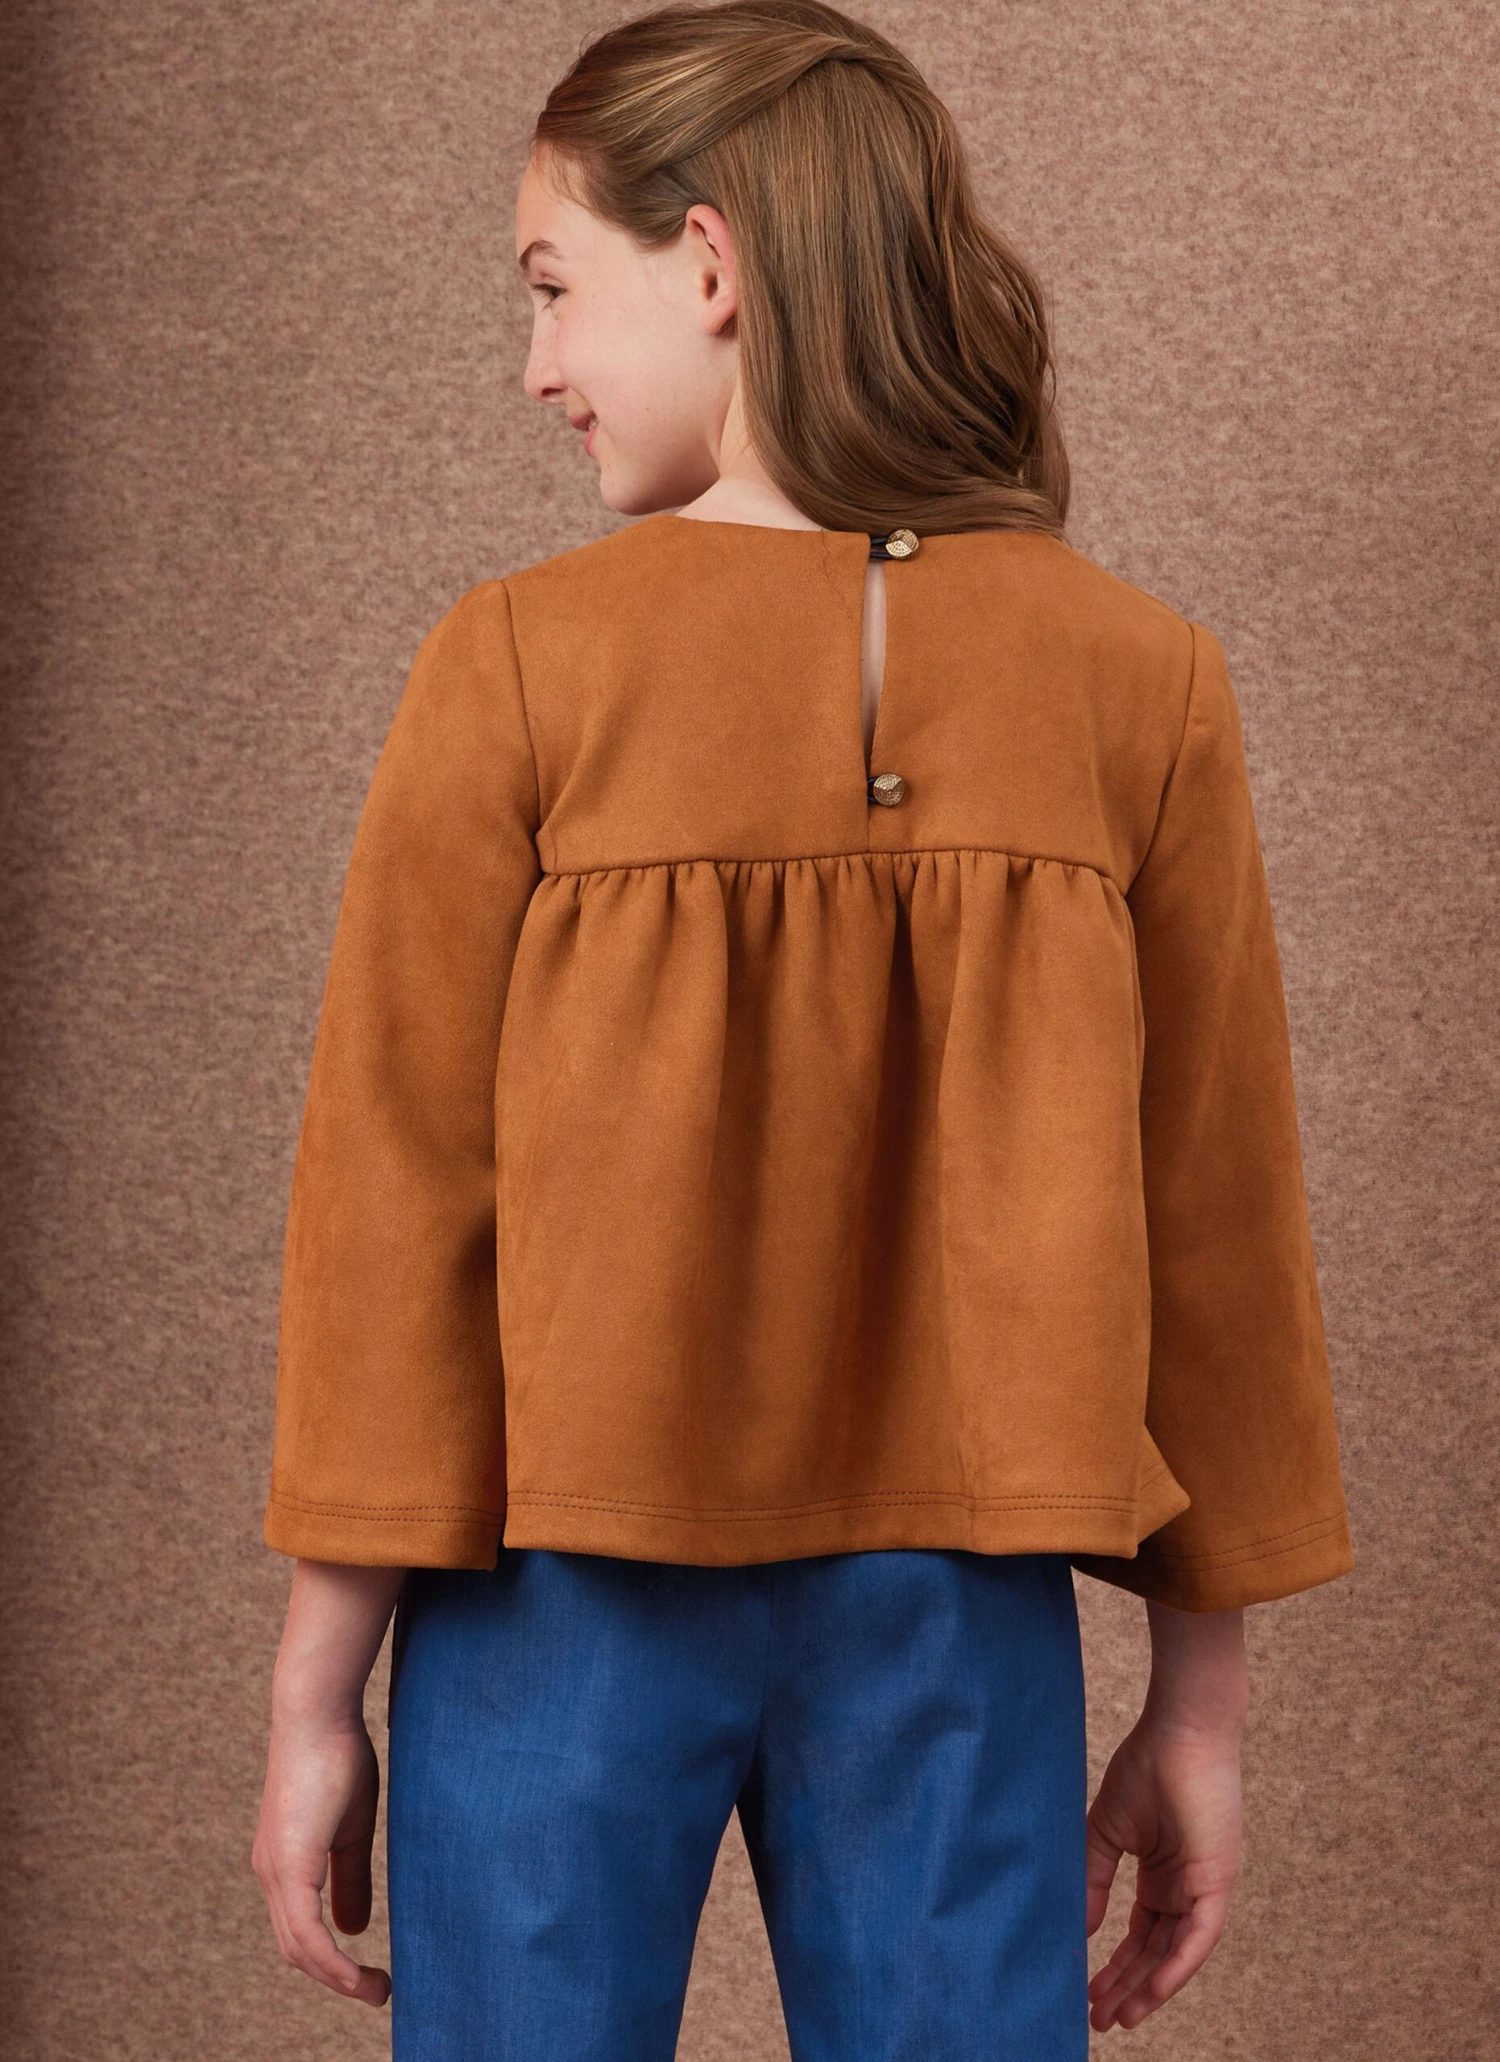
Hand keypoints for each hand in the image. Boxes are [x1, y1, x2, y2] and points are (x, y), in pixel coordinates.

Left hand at [250, 1559, 405, 2008]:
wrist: (318, 1713)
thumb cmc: (337, 1756)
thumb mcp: (352, 1826)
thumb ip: (350, 1877)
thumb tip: (353, 1929)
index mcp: (284, 1865)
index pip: (301, 1930)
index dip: (331, 1961)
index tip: (370, 1976)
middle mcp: (271, 1874)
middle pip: (296, 1949)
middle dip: (335, 1979)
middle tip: (377, 1992)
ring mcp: (275, 1872)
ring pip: (298, 1949)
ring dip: (336, 1979)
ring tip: (375, 1991)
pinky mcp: (290, 1865)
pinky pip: (306, 1933)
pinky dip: (330, 1962)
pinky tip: (356, 1975)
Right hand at [1084, 1714, 1242, 2031]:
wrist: (1177, 1732)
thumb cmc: (1144, 1769)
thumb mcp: (1105, 1831)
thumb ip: (1091, 1879)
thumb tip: (1077, 1931)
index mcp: (1162, 1876)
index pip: (1140, 1936)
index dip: (1115, 1966)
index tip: (1087, 1991)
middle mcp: (1185, 1890)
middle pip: (1156, 1953)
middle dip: (1127, 1988)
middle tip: (1098, 2018)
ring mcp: (1204, 1888)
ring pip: (1177, 1954)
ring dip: (1149, 1988)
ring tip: (1120, 2017)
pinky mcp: (1218, 1881)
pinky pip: (1199, 1936)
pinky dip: (1177, 1966)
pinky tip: (1151, 1990)